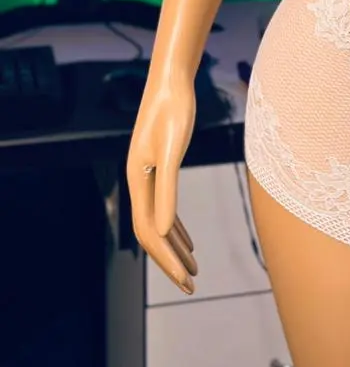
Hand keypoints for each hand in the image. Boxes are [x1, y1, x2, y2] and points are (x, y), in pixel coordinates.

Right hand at [126, 71, 198, 294]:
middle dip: (170, 261)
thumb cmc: (174, 110)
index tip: (185, 279)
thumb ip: (167, 189)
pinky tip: (188, 241)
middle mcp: (140, 182)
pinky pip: (164, 208)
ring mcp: (148, 176)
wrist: (172, 80)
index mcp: (139, 180)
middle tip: (191, 286)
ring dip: (175, 248)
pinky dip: (176, 228)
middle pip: (151, 233)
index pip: (149, 231)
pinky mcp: (159, 168)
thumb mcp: (174, 149)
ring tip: (193, 270)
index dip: (166, 258)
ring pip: (158, 223)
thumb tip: (163, 230)